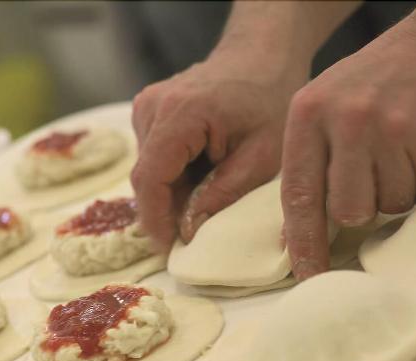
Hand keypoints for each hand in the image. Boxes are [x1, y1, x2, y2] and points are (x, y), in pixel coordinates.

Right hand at [130, 51, 308, 250]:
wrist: (261, 54)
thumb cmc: (269, 99)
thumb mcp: (262, 155)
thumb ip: (223, 194)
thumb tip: (189, 230)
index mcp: (180, 115)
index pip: (151, 179)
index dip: (156, 220)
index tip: (169, 250)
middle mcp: (152, 107)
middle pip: (146, 176)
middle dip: (166, 210)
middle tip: (194, 233)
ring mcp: (146, 106)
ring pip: (148, 169)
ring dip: (171, 192)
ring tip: (206, 195)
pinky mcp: (148, 110)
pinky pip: (152, 156)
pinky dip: (173, 175)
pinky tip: (201, 174)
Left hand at [281, 17, 415, 280]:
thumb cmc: (367, 89)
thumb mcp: (319, 112)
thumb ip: (304, 167)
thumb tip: (289, 239)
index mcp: (307, 115)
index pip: (299, 196)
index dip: (304, 243)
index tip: (307, 276)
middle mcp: (347, 120)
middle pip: (349, 211)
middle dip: (361, 206)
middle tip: (371, 174)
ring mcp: (394, 129)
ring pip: (389, 206)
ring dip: (394, 191)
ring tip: (398, 152)